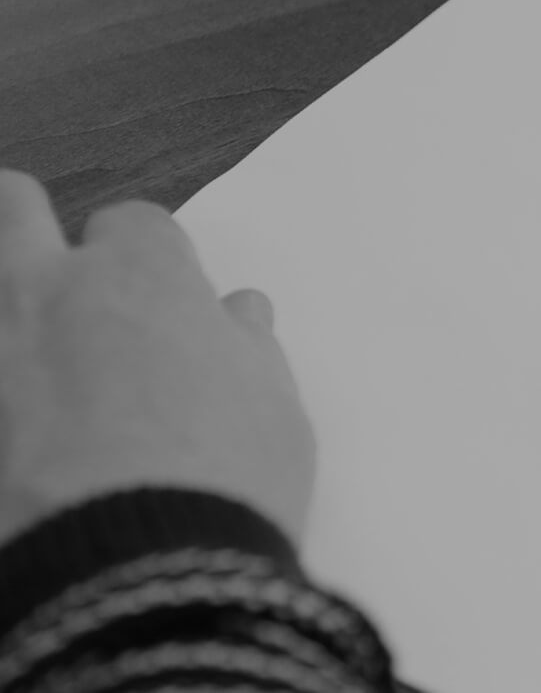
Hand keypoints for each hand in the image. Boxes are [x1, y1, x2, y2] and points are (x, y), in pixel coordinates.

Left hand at [0, 170, 314, 541]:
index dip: (149, 261)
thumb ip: (248, 349)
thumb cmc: (226, 481)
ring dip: (6, 299)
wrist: (132, 573)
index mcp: (142, 277)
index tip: (165, 303)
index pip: (136, 224)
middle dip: (29, 224)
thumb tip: (238, 315)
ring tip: (30, 351)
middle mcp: (48, 290)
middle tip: (56, 284)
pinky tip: (16, 428)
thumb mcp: (275, 412)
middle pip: (13, 206)